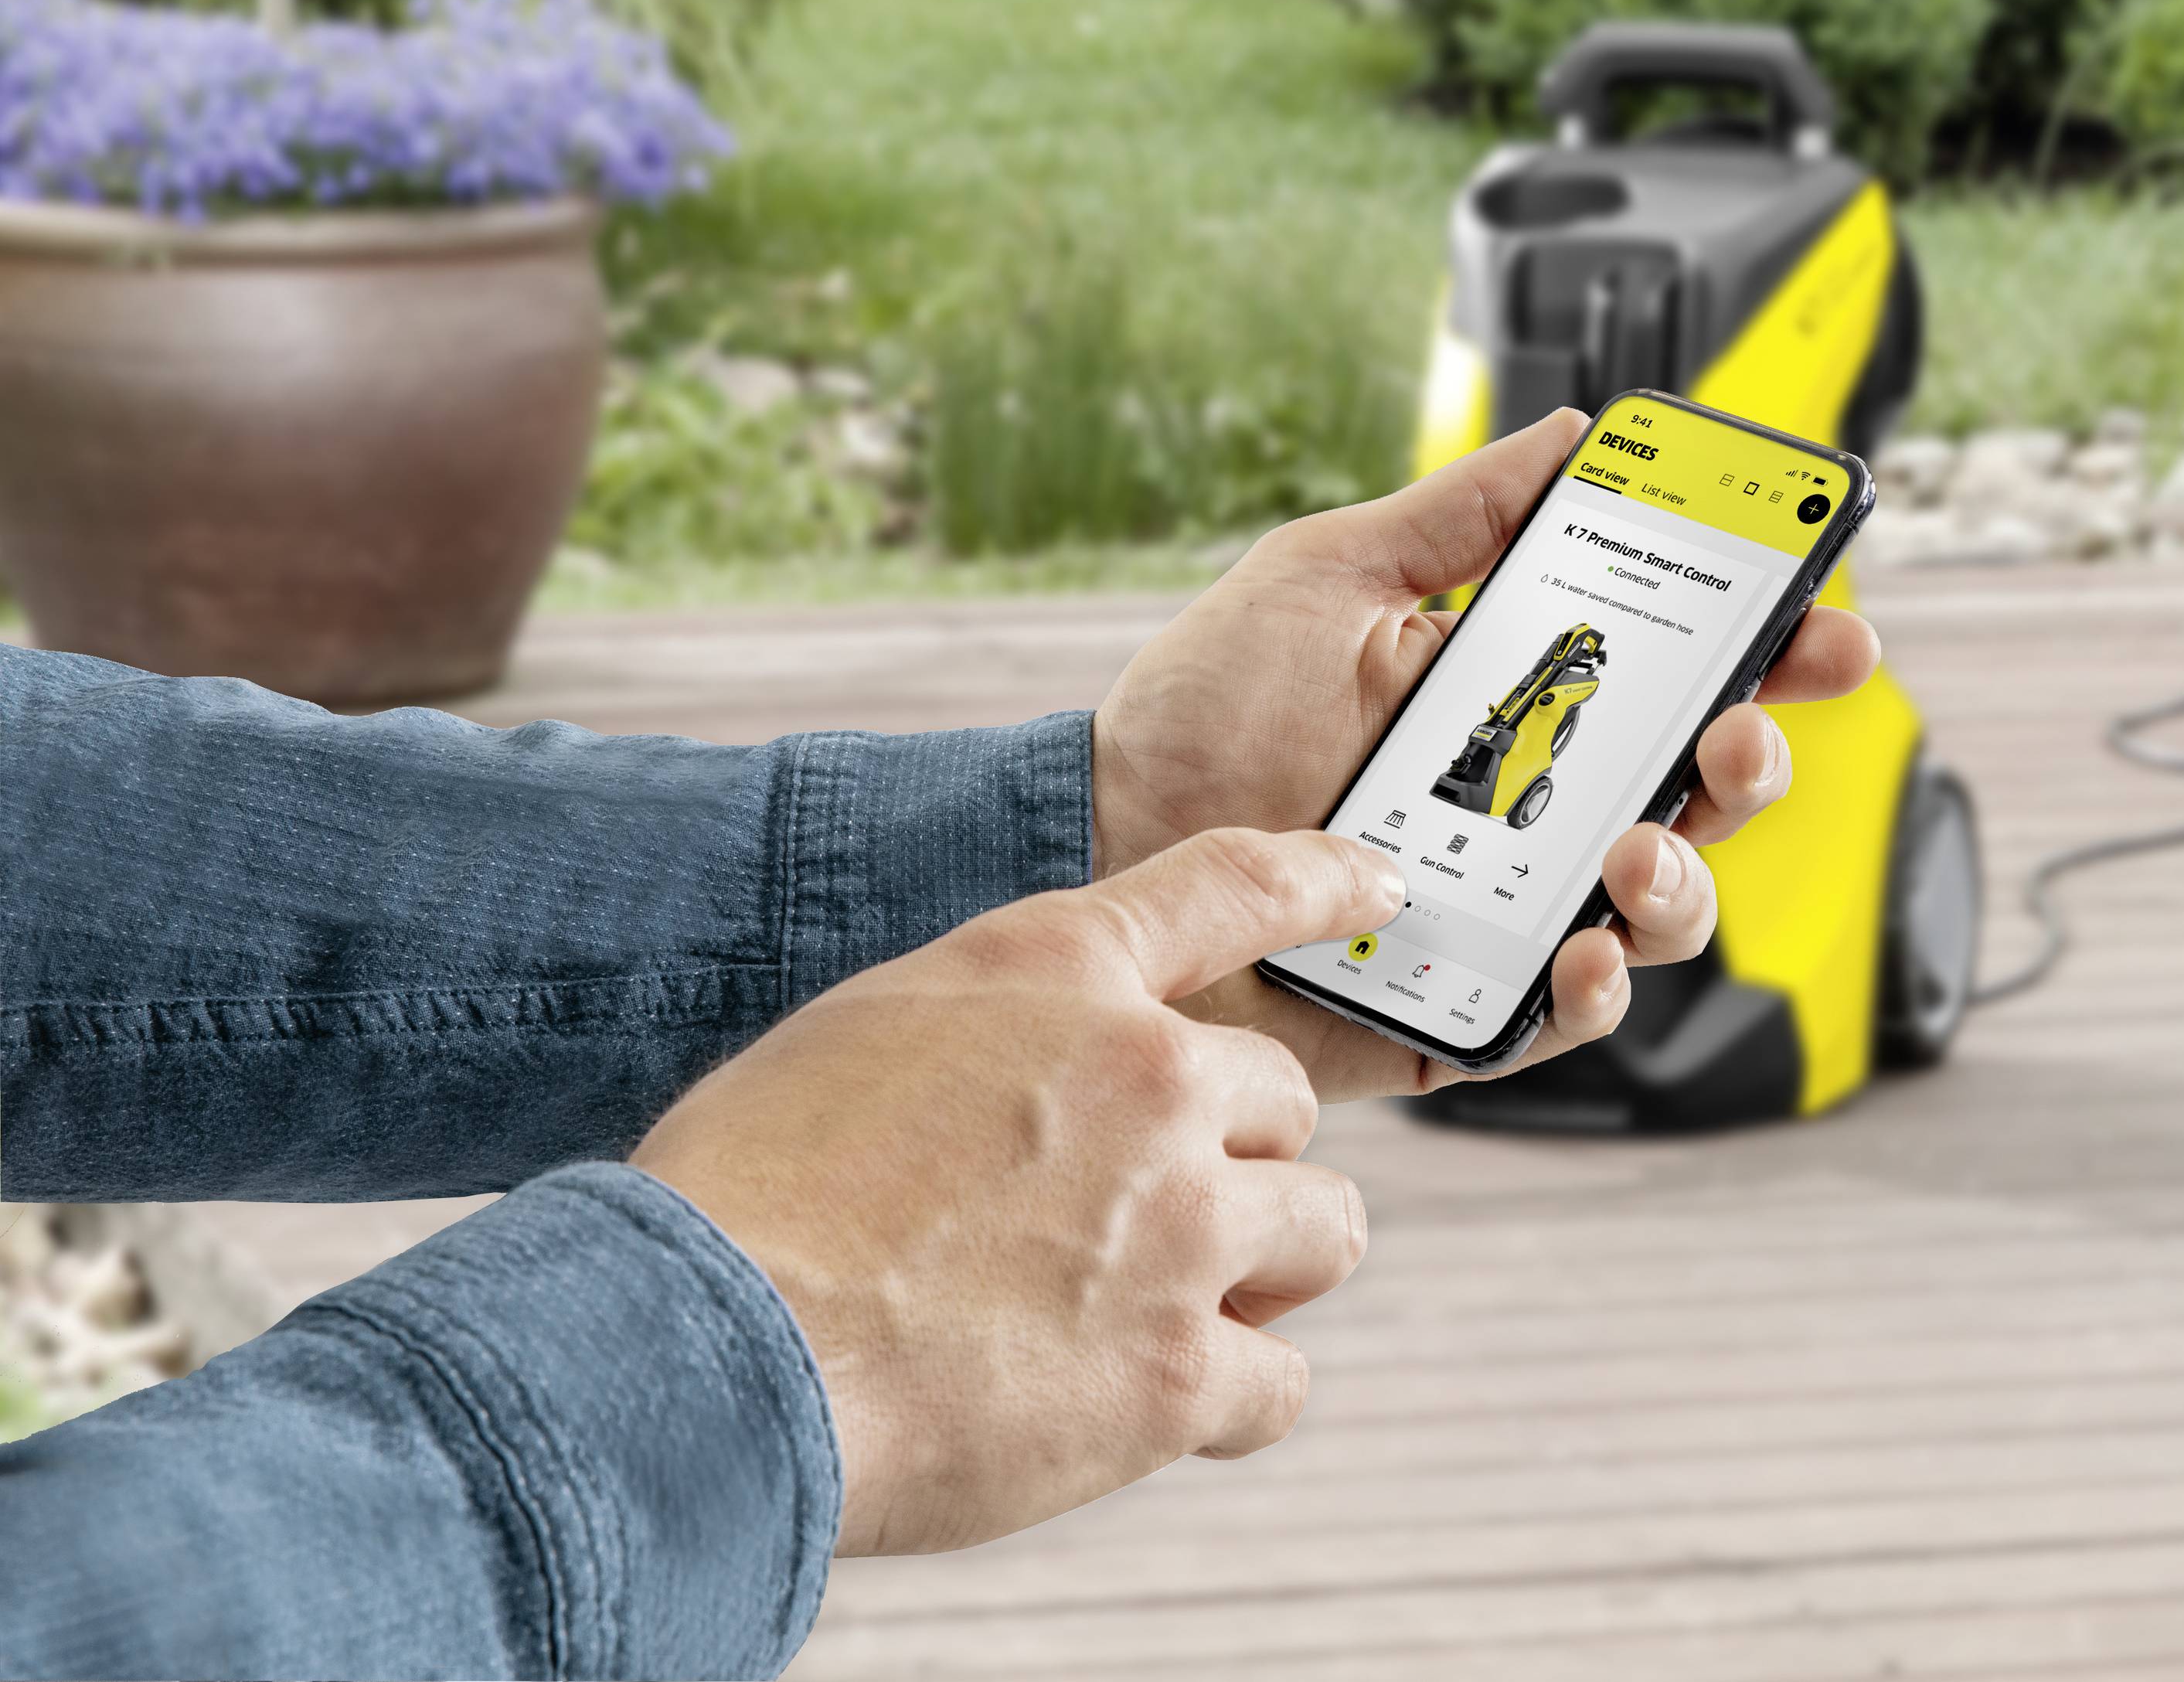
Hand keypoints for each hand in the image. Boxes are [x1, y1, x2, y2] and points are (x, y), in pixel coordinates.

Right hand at [629, 826, 1402, 1557]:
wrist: (705, 1342)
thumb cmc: (750, 1190)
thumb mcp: (872, 1037)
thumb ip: (997, 1040)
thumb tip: (1049, 1095)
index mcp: (1056, 973)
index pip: (1229, 886)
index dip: (1320, 878)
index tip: (1377, 884)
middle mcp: (1143, 1076)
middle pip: (1283, 1100)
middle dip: (1236, 1156)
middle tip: (1152, 1217)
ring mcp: (1176, 1224)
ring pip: (1322, 1228)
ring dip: (1264, 1266)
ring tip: (1171, 1308)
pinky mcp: (1173, 1373)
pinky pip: (1280, 1380)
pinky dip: (1231, 1397)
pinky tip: (1152, 1406)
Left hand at [1093, 408, 1881, 1102]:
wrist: (1099, 835)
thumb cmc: (1200, 707)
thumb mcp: (1328, 573)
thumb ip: (1459, 513)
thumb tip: (1573, 431)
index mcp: (1511, 701)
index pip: (1672, 677)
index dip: (1767, 656)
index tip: (1828, 627)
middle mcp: (1525, 808)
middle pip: (1695, 796)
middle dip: (1753, 764)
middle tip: (1739, 736)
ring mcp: (1499, 910)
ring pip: (1656, 913)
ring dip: (1685, 882)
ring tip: (1637, 853)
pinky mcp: (1458, 1006)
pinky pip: (1563, 1017)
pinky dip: (1595, 993)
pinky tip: (1579, 955)